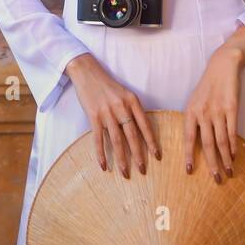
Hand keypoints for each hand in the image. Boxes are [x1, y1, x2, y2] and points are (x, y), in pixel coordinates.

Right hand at [65, 53, 160, 178]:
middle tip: (143, 170)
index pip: (145, 125)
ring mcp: (107, 112)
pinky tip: (104, 166)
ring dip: (122, 159)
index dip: (152, 142)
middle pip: (133, 136)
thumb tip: (141, 130)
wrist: (87, 72)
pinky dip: (101, 154)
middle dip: (138, 155)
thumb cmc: (107, 85)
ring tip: (126, 173)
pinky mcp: (93, 116)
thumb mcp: (125, 94)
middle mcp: (122, 107)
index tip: (157, 156)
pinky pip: (99, 139)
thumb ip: (132, 109)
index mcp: (133, 101)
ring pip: (117, 140)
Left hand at [183, 46, 242, 181]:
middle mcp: (202, 113)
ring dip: (225, 158)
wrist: (222, 66)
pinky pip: (232, 132)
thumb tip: (193, 144)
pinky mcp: (232, 108)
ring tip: (229, 172)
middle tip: (216, 179)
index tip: (189, 172)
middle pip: (206, 144)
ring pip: (221, 141)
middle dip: (212, 164)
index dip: (189, 156)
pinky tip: (235, 155)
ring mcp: (218, 110)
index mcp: (190, 112)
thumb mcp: (194, 101)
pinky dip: (234, 146)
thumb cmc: (208, 86)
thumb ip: (193, 120)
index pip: (188, 138)